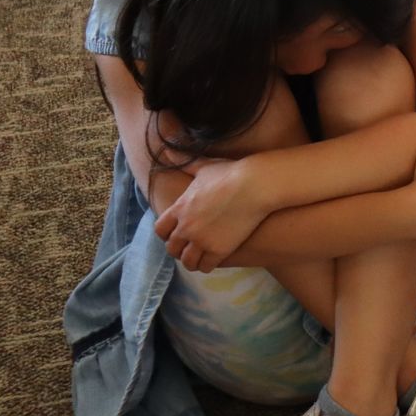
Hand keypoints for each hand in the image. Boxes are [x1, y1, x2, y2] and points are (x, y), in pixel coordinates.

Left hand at [154, 158, 266, 273]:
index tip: (176, 232)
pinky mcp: (219, 250)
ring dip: (192, 260)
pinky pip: (205, 266)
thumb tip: (167, 149)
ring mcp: (202, 240)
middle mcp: (186, 227)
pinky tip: (213, 260)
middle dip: (179, 249)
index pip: (160, 230)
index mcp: (180, 209)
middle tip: (189, 247)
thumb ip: (184, 162)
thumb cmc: (231, 173)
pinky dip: (207, 265)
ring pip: (187, 261)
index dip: (167, 233)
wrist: (255, 186)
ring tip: (200, 258)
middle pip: (172, 248)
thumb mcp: (204, 167)